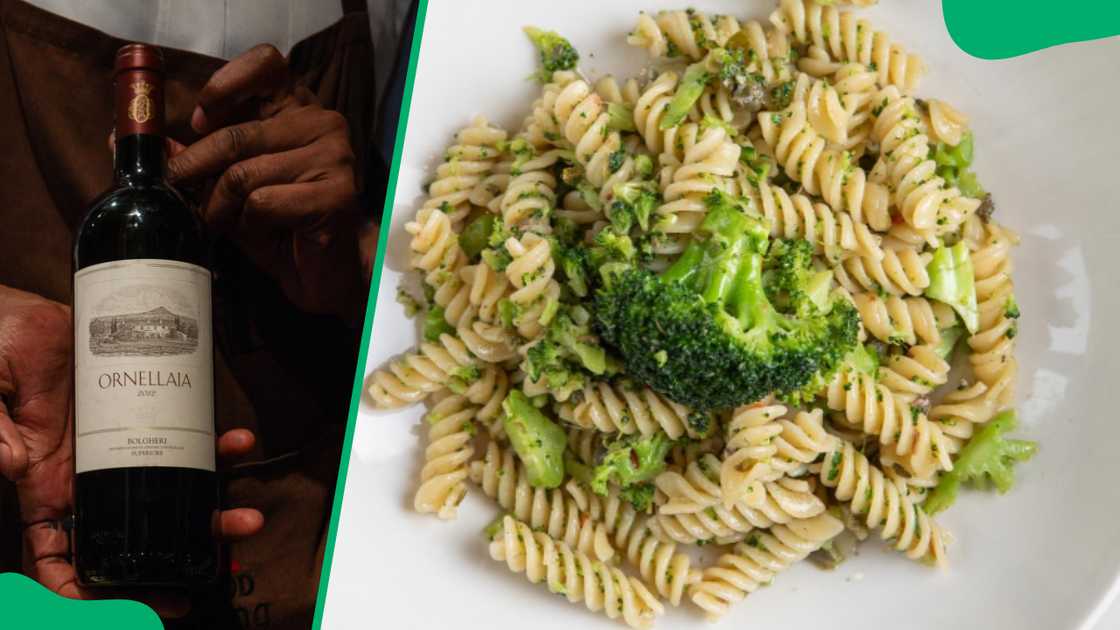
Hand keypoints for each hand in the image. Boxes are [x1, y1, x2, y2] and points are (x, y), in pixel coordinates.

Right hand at [0, 285, 263, 617]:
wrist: (25, 314)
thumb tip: (14, 464)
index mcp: (44, 485)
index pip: (59, 552)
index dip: (84, 588)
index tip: (124, 611)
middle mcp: (88, 473)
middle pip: (134, 530)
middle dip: (171, 558)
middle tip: (206, 576)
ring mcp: (121, 444)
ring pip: (172, 488)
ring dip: (211, 508)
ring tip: (245, 517)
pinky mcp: (145, 411)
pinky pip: (186, 434)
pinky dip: (215, 444)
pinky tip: (238, 443)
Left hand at [168, 44, 363, 320]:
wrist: (327, 273)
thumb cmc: (280, 226)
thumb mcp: (230, 187)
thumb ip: (195, 159)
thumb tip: (136, 140)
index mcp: (298, 109)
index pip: (266, 64)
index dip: (226, 85)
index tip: (201, 119)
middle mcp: (323, 123)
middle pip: (237, 134)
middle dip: (196, 166)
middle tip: (180, 186)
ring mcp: (334, 157)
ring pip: (244, 173)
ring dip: (221, 205)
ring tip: (223, 221)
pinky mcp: (336, 194)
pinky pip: (264, 202)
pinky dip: (249, 223)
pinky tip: (262, 233)